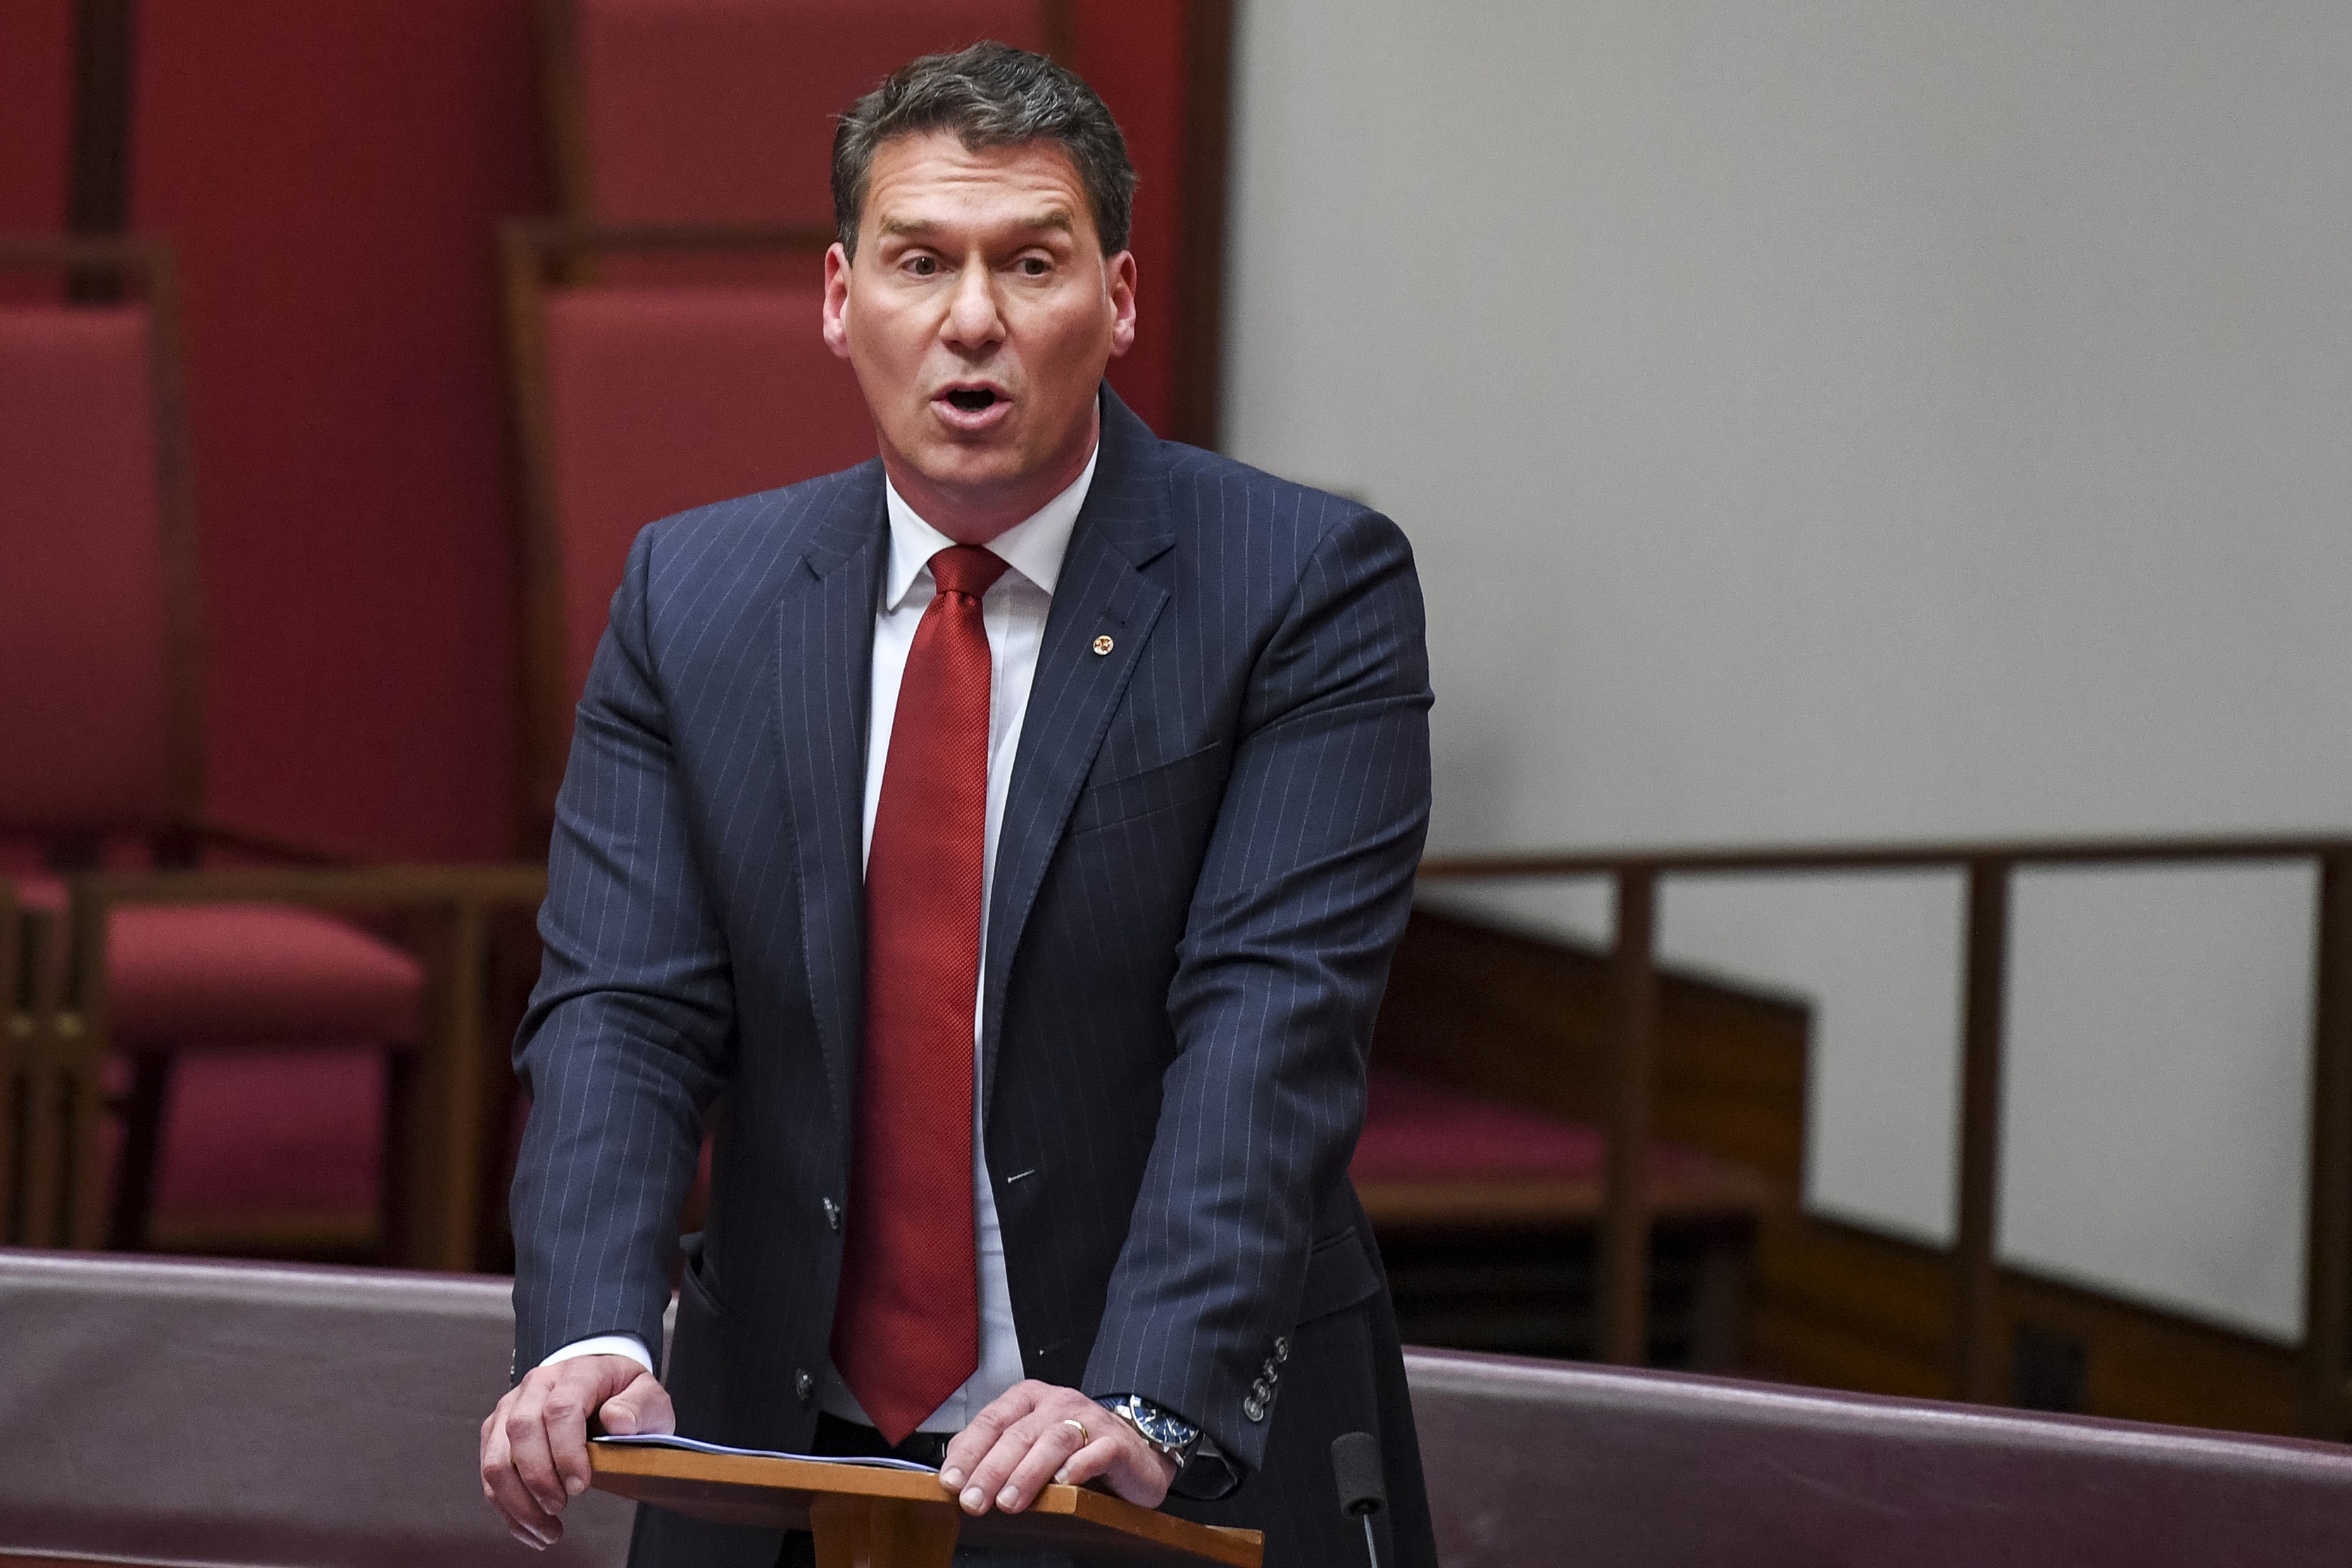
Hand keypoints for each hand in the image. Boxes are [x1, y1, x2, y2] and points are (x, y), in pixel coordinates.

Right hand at [480, 1353, 673, 1550]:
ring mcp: (511, 1407)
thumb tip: (617, 1421)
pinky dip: (508, 1508)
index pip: (562, 1408)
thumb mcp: (648, 1397)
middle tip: (560, 1507)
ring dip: (517, 1501)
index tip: (581, 1485)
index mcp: (577, 1373)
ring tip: (547, 1530)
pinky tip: (531, 1528)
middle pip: (521, 1430)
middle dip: (538, 1478)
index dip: (567, 1451)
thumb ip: (639, 1407)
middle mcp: (537, 1385)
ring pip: (497, 1458)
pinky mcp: (497, 1432)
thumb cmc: (625, 1396)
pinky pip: (490, 1475)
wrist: (603, 1388)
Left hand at [939, 1380, 1177, 1515]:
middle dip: (992, 1470)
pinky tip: (1063, 1484)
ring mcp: (1090, 1419)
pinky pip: (1096, 1452)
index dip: (968, 1453)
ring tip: (1009, 1502)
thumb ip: (996, 1453)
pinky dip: (1078, 1467)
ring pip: (1054, 1440)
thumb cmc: (1074, 1450)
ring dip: (1028, 1473)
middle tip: (974, 1501)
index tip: (951, 1482)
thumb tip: (955, 1477)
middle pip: (1019, 1434)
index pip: (991, 1421)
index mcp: (1029, 1399)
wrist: (1133, 1451)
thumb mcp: (1030, 1445)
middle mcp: (1058, 1403)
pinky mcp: (1116, 1442)